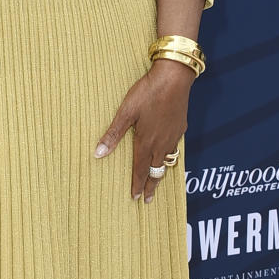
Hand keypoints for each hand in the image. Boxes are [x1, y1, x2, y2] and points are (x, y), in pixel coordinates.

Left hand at [94, 59, 193, 201]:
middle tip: (148, 200)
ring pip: (166, 162)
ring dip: (161, 174)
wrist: (174, 77)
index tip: (135, 197)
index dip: (137, 184)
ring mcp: (173, 136)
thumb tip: (97, 154)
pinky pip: (174, 149)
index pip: (140, 169)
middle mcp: (161, 143)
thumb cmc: (148, 92)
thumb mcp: (126, 112)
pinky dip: (169, 159)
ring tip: (157, 182)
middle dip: (151, 186)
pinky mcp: (180, 127)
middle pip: (156, 171)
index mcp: (146, 142)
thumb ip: (113, 135)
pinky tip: (167, 155)